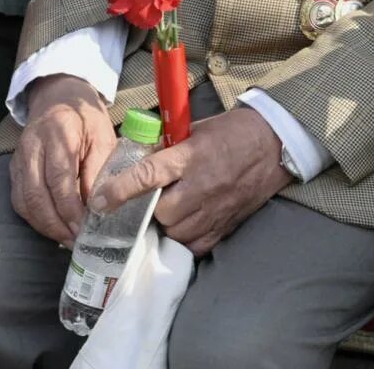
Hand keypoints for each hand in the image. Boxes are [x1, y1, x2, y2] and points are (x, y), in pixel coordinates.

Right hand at [12, 74, 116, 243]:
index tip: (84, 228)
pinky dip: (34, 218)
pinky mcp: (14, 167)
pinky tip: (52, 227)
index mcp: (58, 132)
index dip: (70, 208)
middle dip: (55, 224)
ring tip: (66, 239)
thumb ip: (99, 170)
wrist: (58, 98)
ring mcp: (19, 157)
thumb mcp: (103, 136)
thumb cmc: (85, 118)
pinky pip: (18, 199)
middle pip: (36, 194)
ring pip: (24, 201)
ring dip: (44, 225)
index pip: (59, 178)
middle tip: (75, 241)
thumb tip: (97, 208)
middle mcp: (32, 145)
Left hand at [91, 107, 291, 255]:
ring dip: (166, 223)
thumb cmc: (231, 132)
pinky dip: (185, 237)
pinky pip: (195, 244)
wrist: (274, 145)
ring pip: (176, 231)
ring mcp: (215, 209)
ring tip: (171, 208)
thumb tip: (136, 157)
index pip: (148, 175)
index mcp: (190, 156)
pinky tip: (186, 223)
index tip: (99, 200)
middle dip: (150, 208)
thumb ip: (166, 147)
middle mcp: (201, 186)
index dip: (120, 190)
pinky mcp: (226, 226)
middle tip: (150, 198)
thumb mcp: (193, 129)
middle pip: (161, 212)